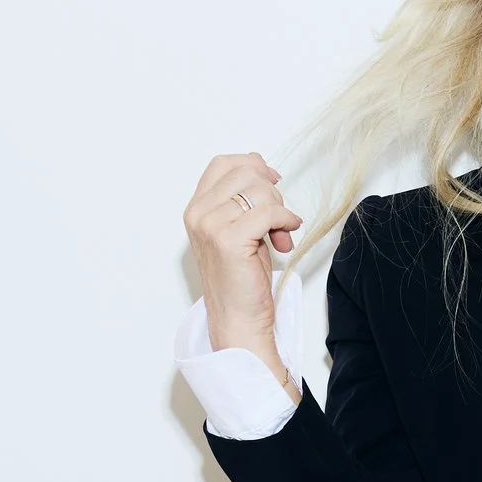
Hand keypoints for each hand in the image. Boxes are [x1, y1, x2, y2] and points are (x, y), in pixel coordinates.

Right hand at [185, 152, 303, 389]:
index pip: (224, 163)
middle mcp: (198, 214)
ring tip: (279, 234)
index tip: (273, 182)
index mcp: (196, 208)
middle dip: (271, 192)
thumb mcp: (240, 229)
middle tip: (278, 219)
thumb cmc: (241, 279)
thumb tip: (264, 168)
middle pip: (246, 172)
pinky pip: (269, 212)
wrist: (238, 318)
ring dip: (279, 209)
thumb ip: (244, 200)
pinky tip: (285, 237)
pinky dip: (285, 221)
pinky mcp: (228, 240)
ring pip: (260, 191)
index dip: (253, 165)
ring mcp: (210, 226)